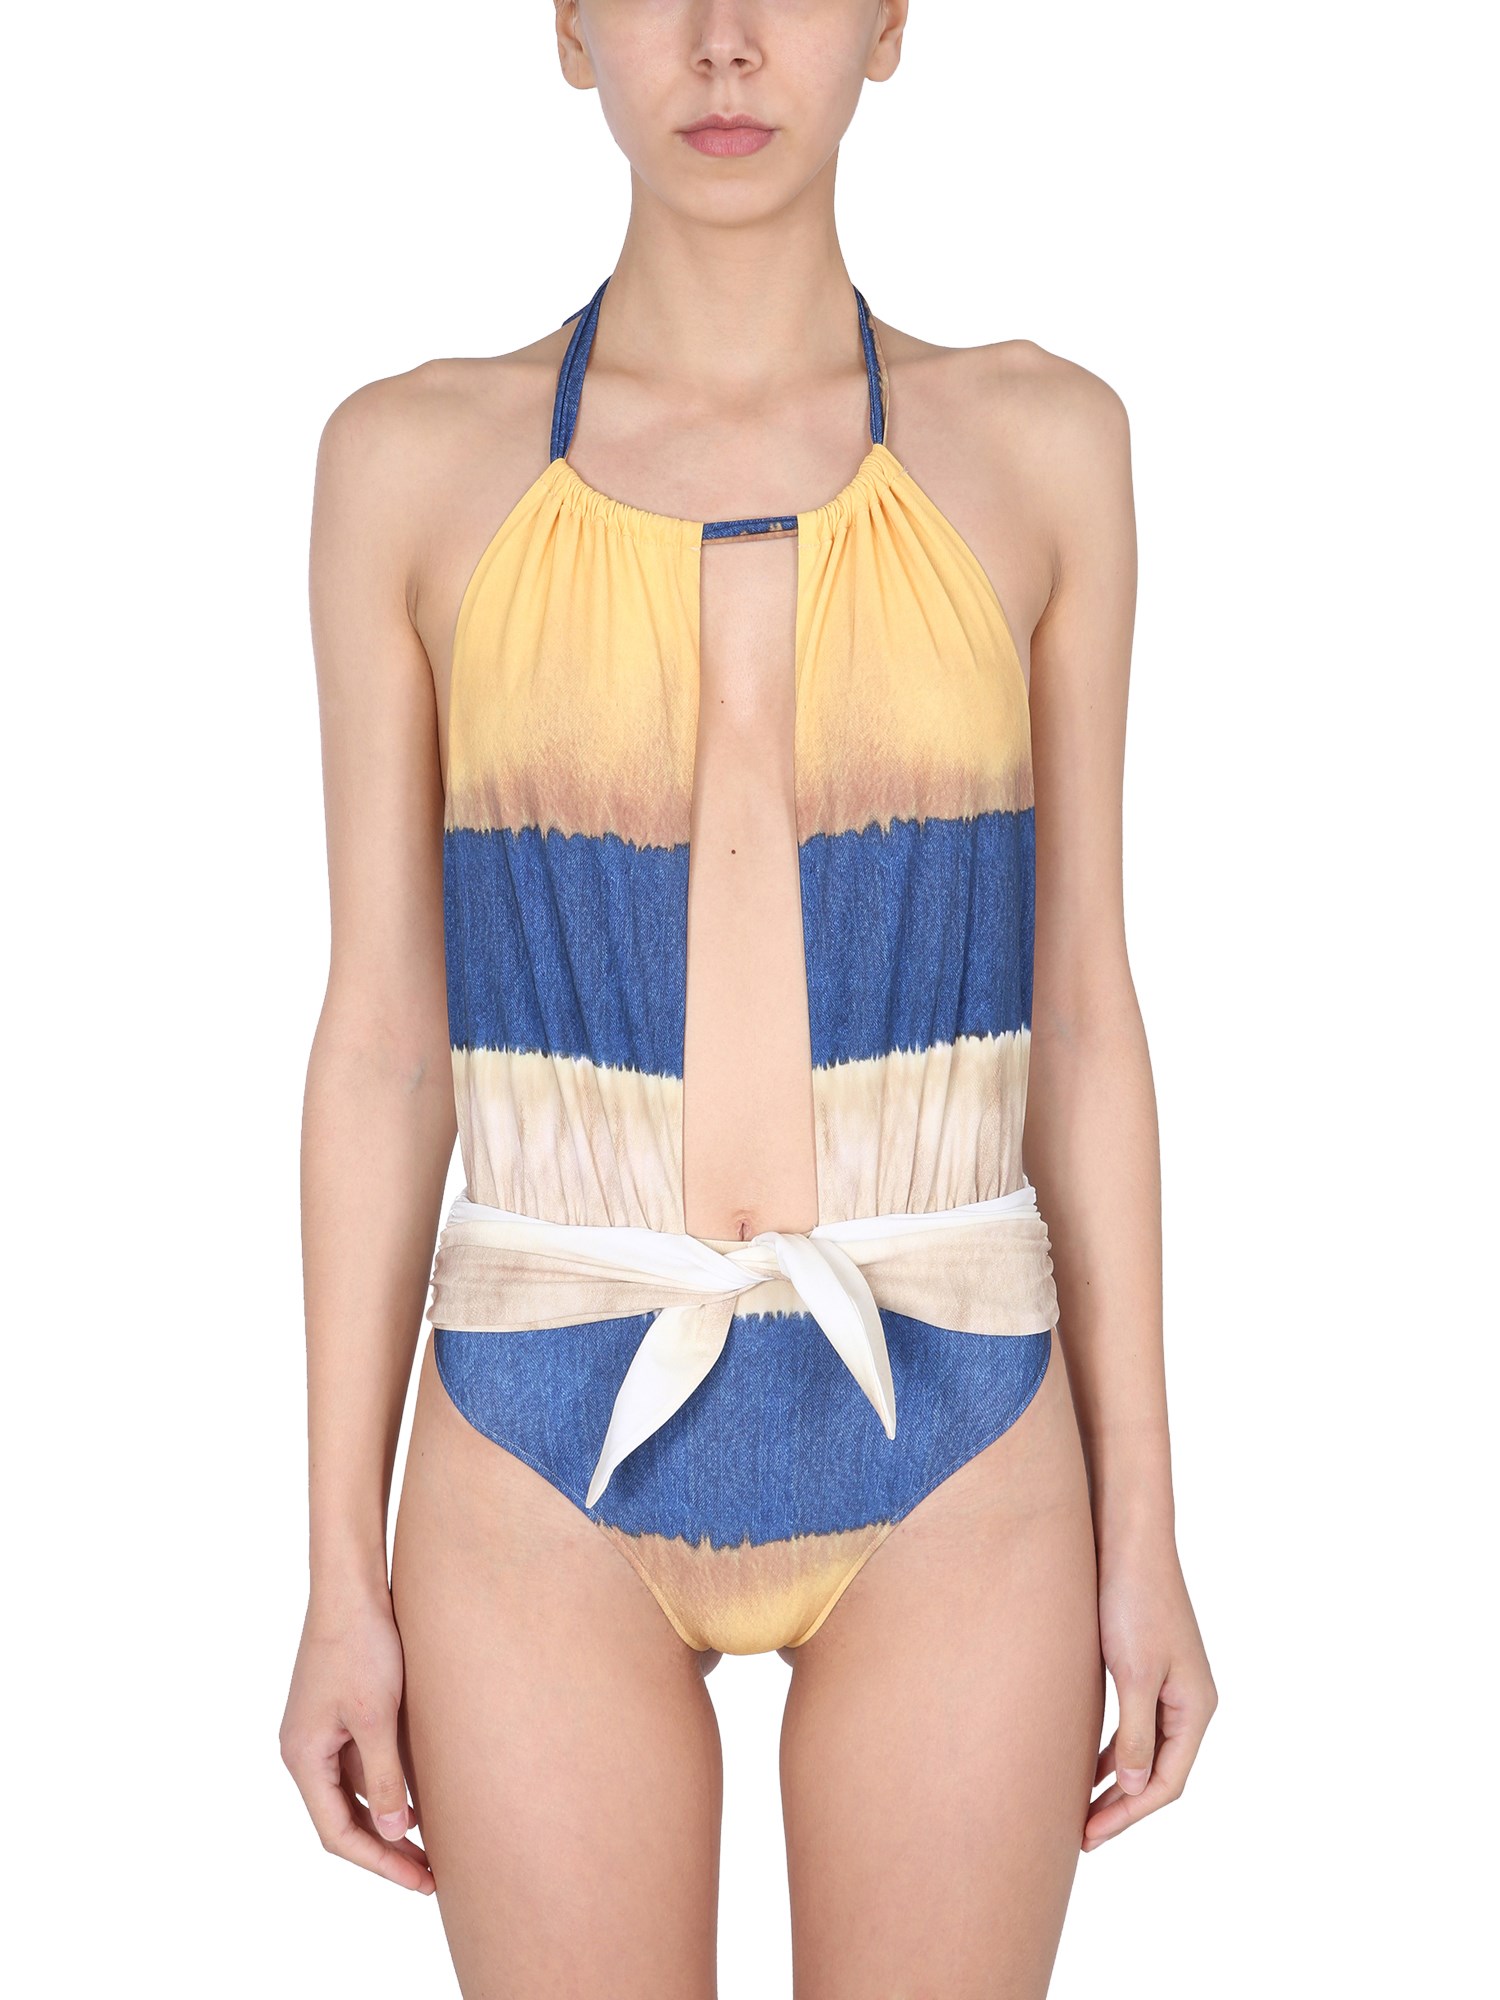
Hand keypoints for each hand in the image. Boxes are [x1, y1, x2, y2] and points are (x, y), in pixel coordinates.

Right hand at [279, 1583, 434, 1893]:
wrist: (352, 1587)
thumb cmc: (362, 1646)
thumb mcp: (377, 1717)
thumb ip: (383, 1778)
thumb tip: (392, 1834)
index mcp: (303, 1757)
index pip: (337, 1832)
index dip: (378, 1863)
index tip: (419, 1881)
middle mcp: (304, 1750)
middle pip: (342, 1819)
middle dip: (385, 1850)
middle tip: (429, 1875)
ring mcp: (320, 1732)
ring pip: (353, 1793)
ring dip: (387, 1820)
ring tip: (431, 1844)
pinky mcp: (338, 1713)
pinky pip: (359, 1764)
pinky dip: (387, 1786)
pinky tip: (419, 1796)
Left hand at [1085, 1536, 1216, 1851]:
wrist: (1127, 1537)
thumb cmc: (1132, 1600)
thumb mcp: (1134, 1673)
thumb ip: (1134, 1733)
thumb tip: (1131, 1789)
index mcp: (1195, 1707)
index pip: (1166, 1782)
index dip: (1129, 1814)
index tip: (1090, 1834)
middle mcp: (1189, 1701)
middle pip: (1158, 1772)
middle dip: (1121, 1806)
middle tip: (1080, 1834)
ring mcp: (1170, 1684)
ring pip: (1144, 1750)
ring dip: (1115, 1781)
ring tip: (1081, 1810)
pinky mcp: (1147, 1667)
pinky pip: (1134, 1724)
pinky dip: (1111, 1749)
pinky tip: (1087, 1764)